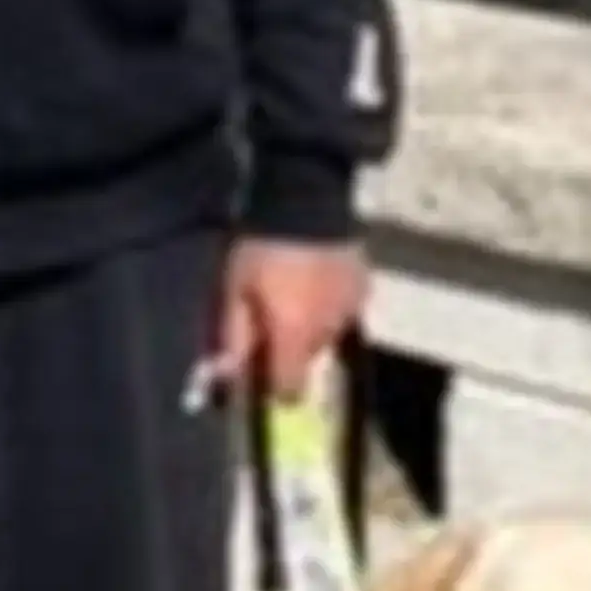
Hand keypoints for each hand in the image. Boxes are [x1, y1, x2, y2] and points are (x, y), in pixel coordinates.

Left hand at [217, 237, 364, 406]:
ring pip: (326, 335)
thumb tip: (226, 378)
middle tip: (268, 317)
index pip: (291, 390)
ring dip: (309, 325)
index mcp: (296, 337)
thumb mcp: (234, 290)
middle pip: (308, 360)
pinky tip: (314, 278)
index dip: (273, 387)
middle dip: (289, 349)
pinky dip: (328, 303)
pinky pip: (343, 308)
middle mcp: (328, 332)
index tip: (258, 368)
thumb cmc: (262, 248)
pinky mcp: (364, 284)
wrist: (307, 199)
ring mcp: (352, 309)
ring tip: (292, 293)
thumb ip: (232, 337)